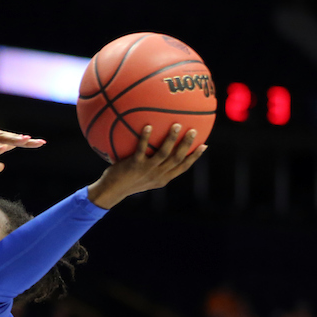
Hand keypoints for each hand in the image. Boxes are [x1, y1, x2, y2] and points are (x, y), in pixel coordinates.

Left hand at [88, 123, 205, 208]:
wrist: (112, 191)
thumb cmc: (127, 180)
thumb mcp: (144, 176)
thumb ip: (153, 165)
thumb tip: (158, 148)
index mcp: (163, 178)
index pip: (183, 168)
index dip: (194, 157)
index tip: (204, 146)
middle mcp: (157, 175)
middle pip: (177, 159)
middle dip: (187, 145)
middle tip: (194, 130)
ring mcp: (146, 170)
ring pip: (163, 154)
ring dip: (171, 139)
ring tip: (177, 125)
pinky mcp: (134, 165)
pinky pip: (141, 149)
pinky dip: (145, 138)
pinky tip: (147, 126)